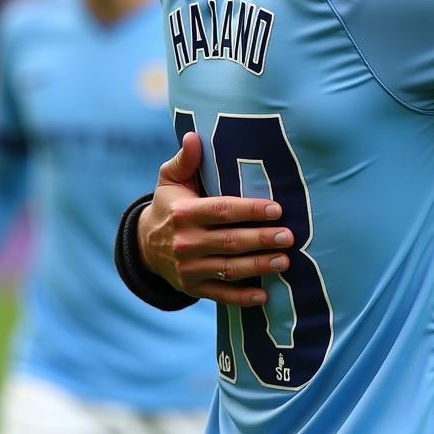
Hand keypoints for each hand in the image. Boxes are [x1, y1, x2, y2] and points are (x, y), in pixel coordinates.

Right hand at [137, 132, 295, 306]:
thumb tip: (193, 136)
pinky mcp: (192, 288)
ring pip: (229, 269)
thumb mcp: (170, 179)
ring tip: (285, 260)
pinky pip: (220, 295)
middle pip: (230, 241)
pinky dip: (242, 297)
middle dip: (262, 239)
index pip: (222, 210)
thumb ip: (185, 159)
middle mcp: (185, 242)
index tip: (277, 208)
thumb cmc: (169, 203)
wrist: (144, 245)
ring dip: (259, 266)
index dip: (250, 210)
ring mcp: (188, 269)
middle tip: (289, 236)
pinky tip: (265, 294)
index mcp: (183, 213)